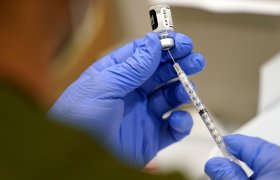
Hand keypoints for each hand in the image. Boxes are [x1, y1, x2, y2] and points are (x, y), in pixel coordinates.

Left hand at [49, 33, 204, 165]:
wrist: (79, 160)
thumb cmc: (77, 121)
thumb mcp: (102, 87)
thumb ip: (131, 67)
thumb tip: (153, 44)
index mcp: (116, 76)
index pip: (144, 55)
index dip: (163, 46)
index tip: (181, 42)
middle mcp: (132, 93)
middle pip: (161, 74)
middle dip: (179, 65)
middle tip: (195, 61)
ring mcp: (143, 115)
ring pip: (170, 97)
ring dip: (183, 90)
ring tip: (188, 88)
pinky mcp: (151, 137)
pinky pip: (173, 128)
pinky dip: (181, 123)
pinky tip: (178, 120)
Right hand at [205, 134, 279, 179]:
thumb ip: (229, 177)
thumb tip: (214, 163)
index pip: (246, 142)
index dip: (227, 143)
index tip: (215, 145)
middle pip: (259, 156)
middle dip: (240, 163)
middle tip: (225, 173)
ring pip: (272, 168)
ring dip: (255, 174)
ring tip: (243, 179)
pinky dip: (271, 177)